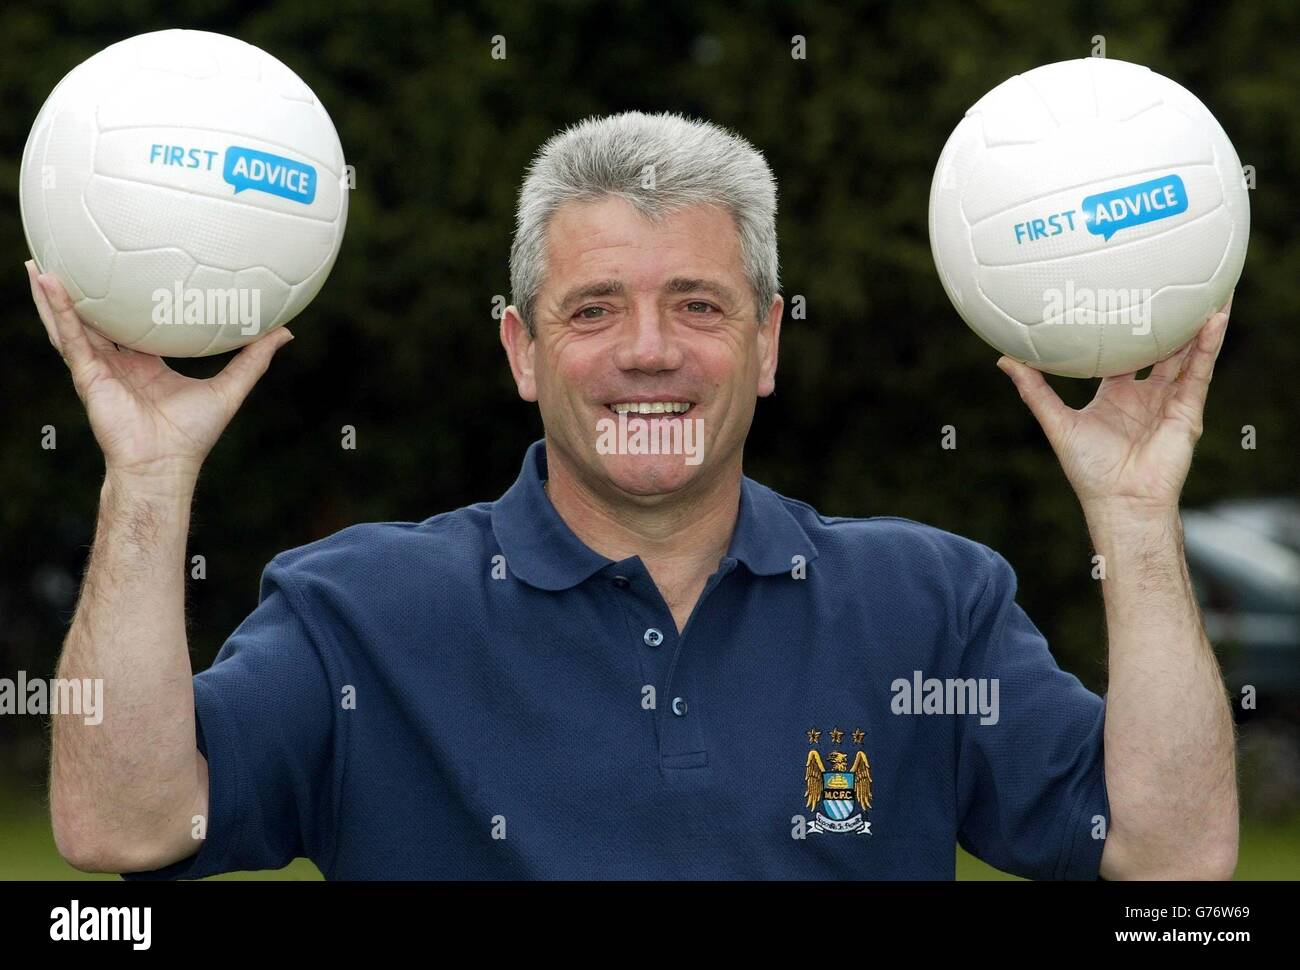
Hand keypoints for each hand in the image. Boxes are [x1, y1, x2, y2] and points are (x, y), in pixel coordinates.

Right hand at [28, 261, 293, 481]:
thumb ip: (254, 358)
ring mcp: (99, 367)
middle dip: (83, 292)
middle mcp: (119, 362)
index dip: (130, 300)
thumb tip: (285, 331)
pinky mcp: (87, 375)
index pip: (134, 324)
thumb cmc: (193, 435)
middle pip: (97, 319)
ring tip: (39, 262)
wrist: (165, 465)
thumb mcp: (231, 387)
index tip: (132, 269)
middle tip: (73, 255)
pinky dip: (57, 309)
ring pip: (72, 323)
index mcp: (147, 363)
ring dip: (54, 294)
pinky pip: (69, 336)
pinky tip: (46, 281)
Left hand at [995, 294, 1232, 517]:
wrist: (1121, 501)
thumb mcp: (1056, 422)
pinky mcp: (1189, 410)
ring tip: (1212, 287)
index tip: (1119, 298)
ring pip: (1187, 353)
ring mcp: (1169, 401)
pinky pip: (1200, 370)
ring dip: (1199, 322)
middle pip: (1160, 348)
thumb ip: (1034, 390)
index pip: (1122, 354)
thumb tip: (1004, 359)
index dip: (1122, 329)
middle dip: (1168, 320)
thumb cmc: (1088, 470)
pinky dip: (1209, 344)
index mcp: (1115, 395)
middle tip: (1171, 282)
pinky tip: (1217, 316)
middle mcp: (1145, 395)